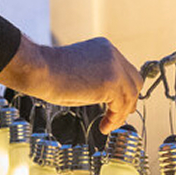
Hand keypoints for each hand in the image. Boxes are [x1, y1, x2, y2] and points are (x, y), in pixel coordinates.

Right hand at [0, 35, 142, 133]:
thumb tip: (109, 99)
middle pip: (135, 81)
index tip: (116, 105)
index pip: (126, 71)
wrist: (40, 70)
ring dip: (120, 113)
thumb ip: (98, 80)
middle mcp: (112, 54)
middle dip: (128, 101)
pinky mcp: (111, 81)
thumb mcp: (81, 72)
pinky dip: (114, 118)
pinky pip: (121, 105)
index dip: (123, 91)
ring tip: (108, 124)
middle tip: (117, 116)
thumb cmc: (50, 73)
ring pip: (131, 95)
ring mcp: (114, 67)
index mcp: (104, 49)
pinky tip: (104, 125)